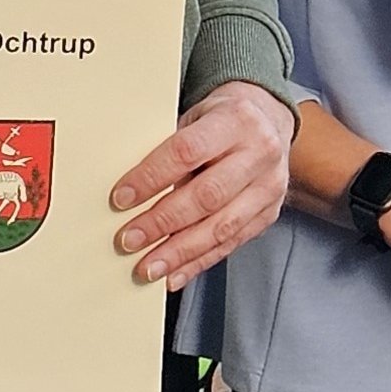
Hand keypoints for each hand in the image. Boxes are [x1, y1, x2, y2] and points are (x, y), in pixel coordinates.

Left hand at [111, 81, 296, 290]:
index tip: (121, 198)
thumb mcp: (196, 117)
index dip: (152, 177)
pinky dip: (198, 262)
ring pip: (221, 226)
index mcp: (236, 120)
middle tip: (129, 240)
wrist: (269, 120)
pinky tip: (174, 273)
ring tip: (148, 267)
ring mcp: (269, 186)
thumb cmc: (222, 119)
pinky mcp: (269, 213)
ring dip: (179, 252)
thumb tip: (128, 192)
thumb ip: (170, 149)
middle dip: (163, 222)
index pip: (188, 152)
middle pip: (207, 195)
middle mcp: (260, 153)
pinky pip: (231, 243)